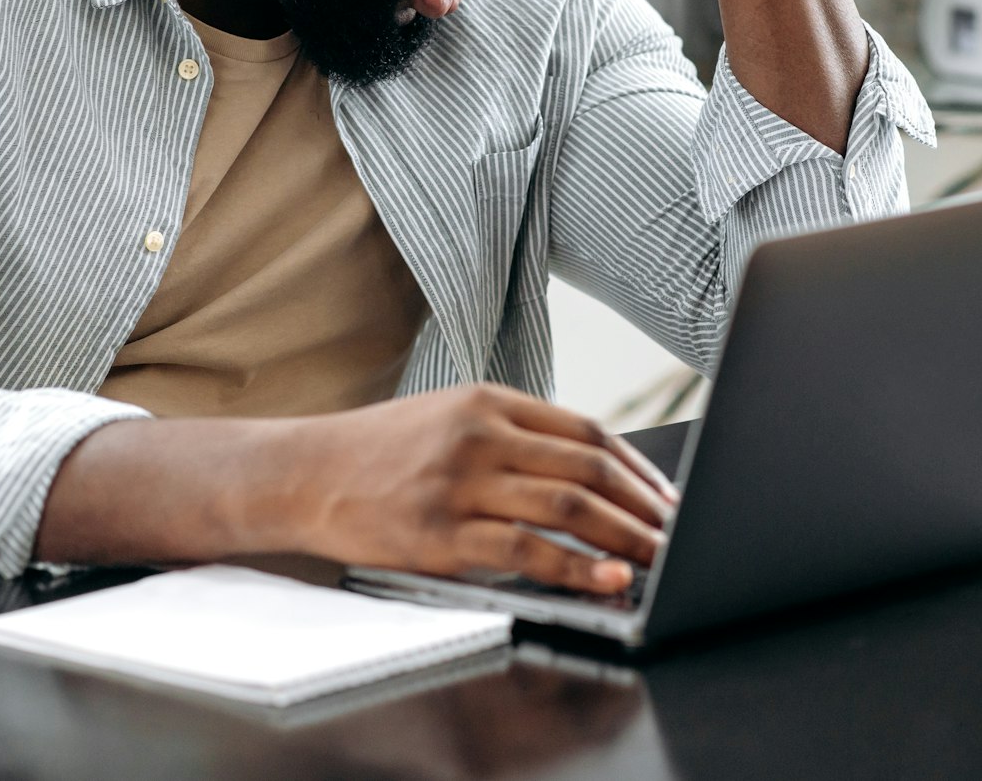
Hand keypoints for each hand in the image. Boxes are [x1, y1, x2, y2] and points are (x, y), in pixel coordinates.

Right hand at [287, 384, 676, 594]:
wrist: (303, 473)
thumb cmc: (380, 452)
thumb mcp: (448, 420)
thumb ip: (512, 437)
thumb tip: (587, 474)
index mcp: (487, 401)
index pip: (585, 431)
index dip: (637, 468)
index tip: (666, 497)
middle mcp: (479, 435)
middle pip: (587, 469)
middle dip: (644, 506)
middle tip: (678, 533)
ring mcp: (460, 483)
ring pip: (568, 508)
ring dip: (625, 538)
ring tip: (658, 559)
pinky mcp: (441, 533)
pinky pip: (526, 551)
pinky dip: (576, 568)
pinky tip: (607, 579)